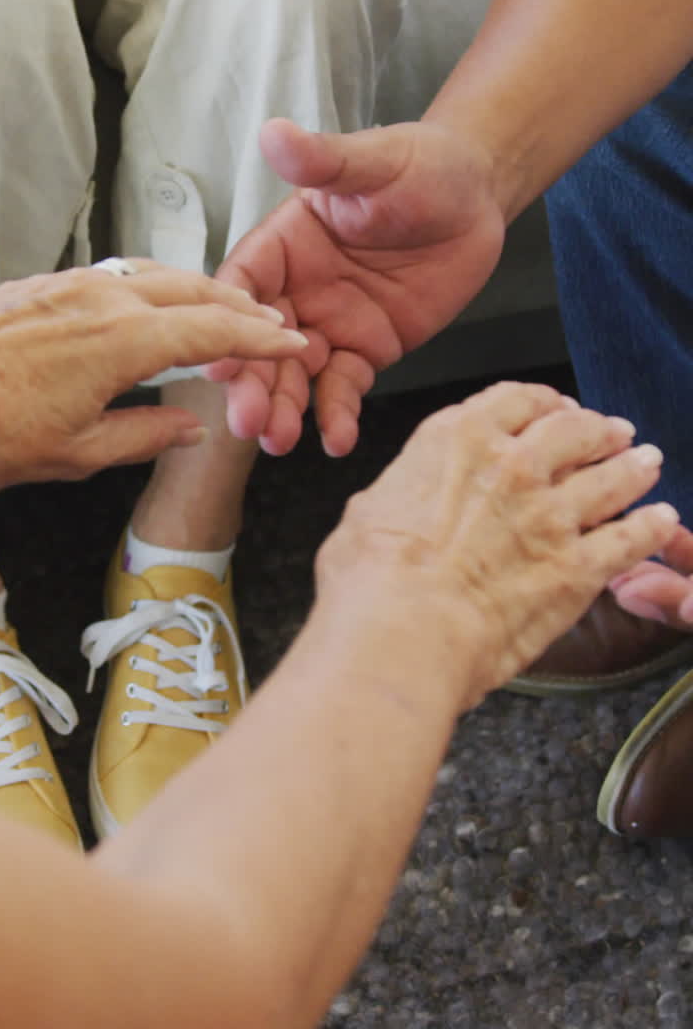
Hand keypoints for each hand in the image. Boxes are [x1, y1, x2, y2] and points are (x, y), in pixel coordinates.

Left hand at [0, 262, 306, 493]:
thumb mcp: (78, 453)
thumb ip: (144, 436)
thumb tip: (187, 428)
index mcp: (124, 341)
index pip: (213, 333)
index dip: (259, 339)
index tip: (289, 342)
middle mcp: (104, 300)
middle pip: (193, 290)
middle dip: (238, 305)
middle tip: (268, 321)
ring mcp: (72, 287)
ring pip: (154, 273)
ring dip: (197, 288)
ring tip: (220, 305)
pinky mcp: (44, 287)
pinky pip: (116, 273)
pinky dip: (153, 284)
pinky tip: (150, 299)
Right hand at [213, 117, 504, 455]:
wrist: (479, 197)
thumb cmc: (421, 166)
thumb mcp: (373, 161)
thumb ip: (324, 159)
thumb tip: (274, 133)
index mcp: (284, 244)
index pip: (243, 285)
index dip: (230, 322)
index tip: (221, 358)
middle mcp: (298, 289)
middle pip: (261, 342)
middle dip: (252, 382)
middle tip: (247, 421)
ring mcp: (331, 323)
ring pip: (296, 375)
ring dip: (285, 408)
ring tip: (280, 440)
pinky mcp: (368, 349)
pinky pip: (346, 388)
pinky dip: (338, 414)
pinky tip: (337, 440)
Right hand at [315, 382, 679, 708]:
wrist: (402, 629)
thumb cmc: (370, 578)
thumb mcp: (369, 509)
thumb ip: (405, 492)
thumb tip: (404, 501)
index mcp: (458, 440)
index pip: (516, 400)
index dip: (544, 402)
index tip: (555, 409)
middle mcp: (512, 465)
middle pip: (575, 429)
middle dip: (598, 428)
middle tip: (612, 431)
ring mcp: (551, 514)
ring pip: (612, 476)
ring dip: (634, 467)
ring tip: (647, 462)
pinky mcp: (577, 567)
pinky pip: (629, 537)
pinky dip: (649, 528)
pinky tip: (660, 522)